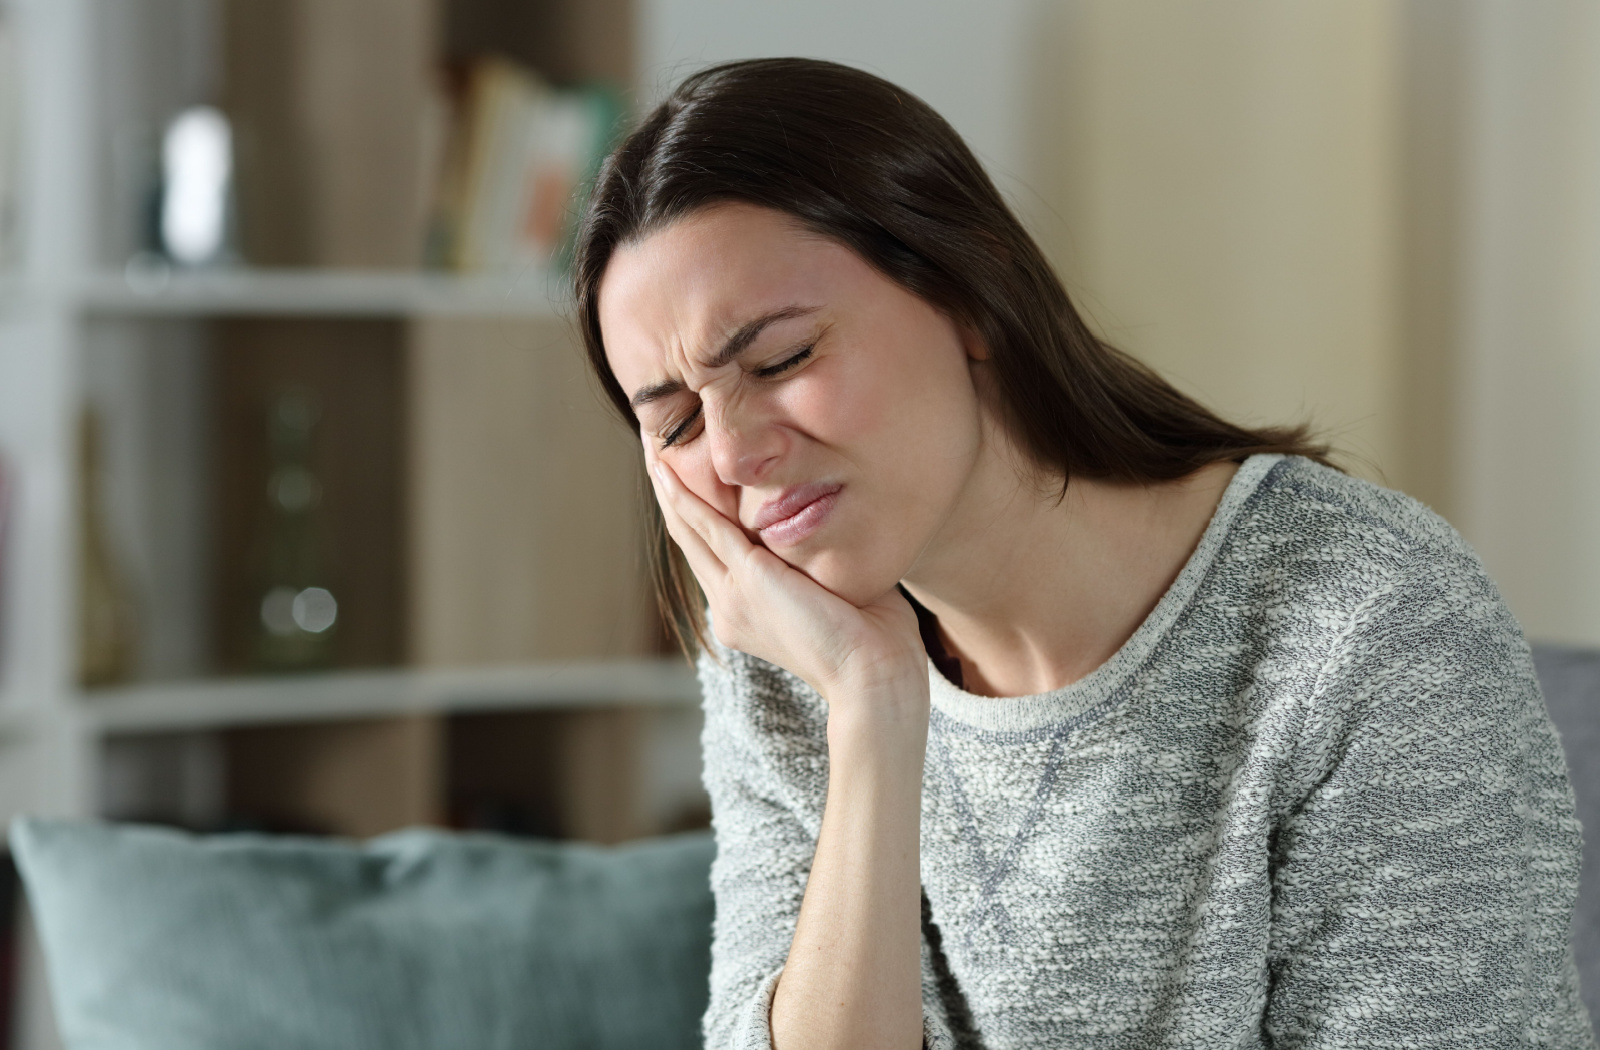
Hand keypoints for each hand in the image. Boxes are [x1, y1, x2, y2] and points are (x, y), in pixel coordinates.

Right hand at [646, 450, 926, 709]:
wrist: (874, 675)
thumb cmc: (875, 638)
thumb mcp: (837, 589)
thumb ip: (822, 557)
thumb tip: (837, 518)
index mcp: (749, 613)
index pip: (714, 553)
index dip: (697, 512)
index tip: (687, 474)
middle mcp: (731, 607)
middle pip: (689, 538)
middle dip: (670, 490)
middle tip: (653, 445)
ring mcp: (734, 596)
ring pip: (689, 530)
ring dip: (667, 485)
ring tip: (652, 444)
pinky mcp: (748, 580)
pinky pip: (707, 528)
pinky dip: (684, 497)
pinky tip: (666, 470)